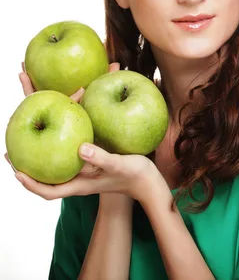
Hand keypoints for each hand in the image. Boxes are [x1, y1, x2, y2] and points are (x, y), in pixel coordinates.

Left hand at [9, 61, 159, 201]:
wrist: (148, 178)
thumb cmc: (135, 175)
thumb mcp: (118, 165)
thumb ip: (100, 157)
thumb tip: (80, 148)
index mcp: (80, 184)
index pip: (48, 190)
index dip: (30, 183)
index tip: (16, 171)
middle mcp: (77, 177)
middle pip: (46, 173)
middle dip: (27, 162)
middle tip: (9, 149)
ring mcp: (84, 169)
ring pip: (56, 160)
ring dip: (41, 147)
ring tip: (27, 131)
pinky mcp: (91, 159)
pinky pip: (69, 150)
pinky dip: (60, 139)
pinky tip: (59, 124)